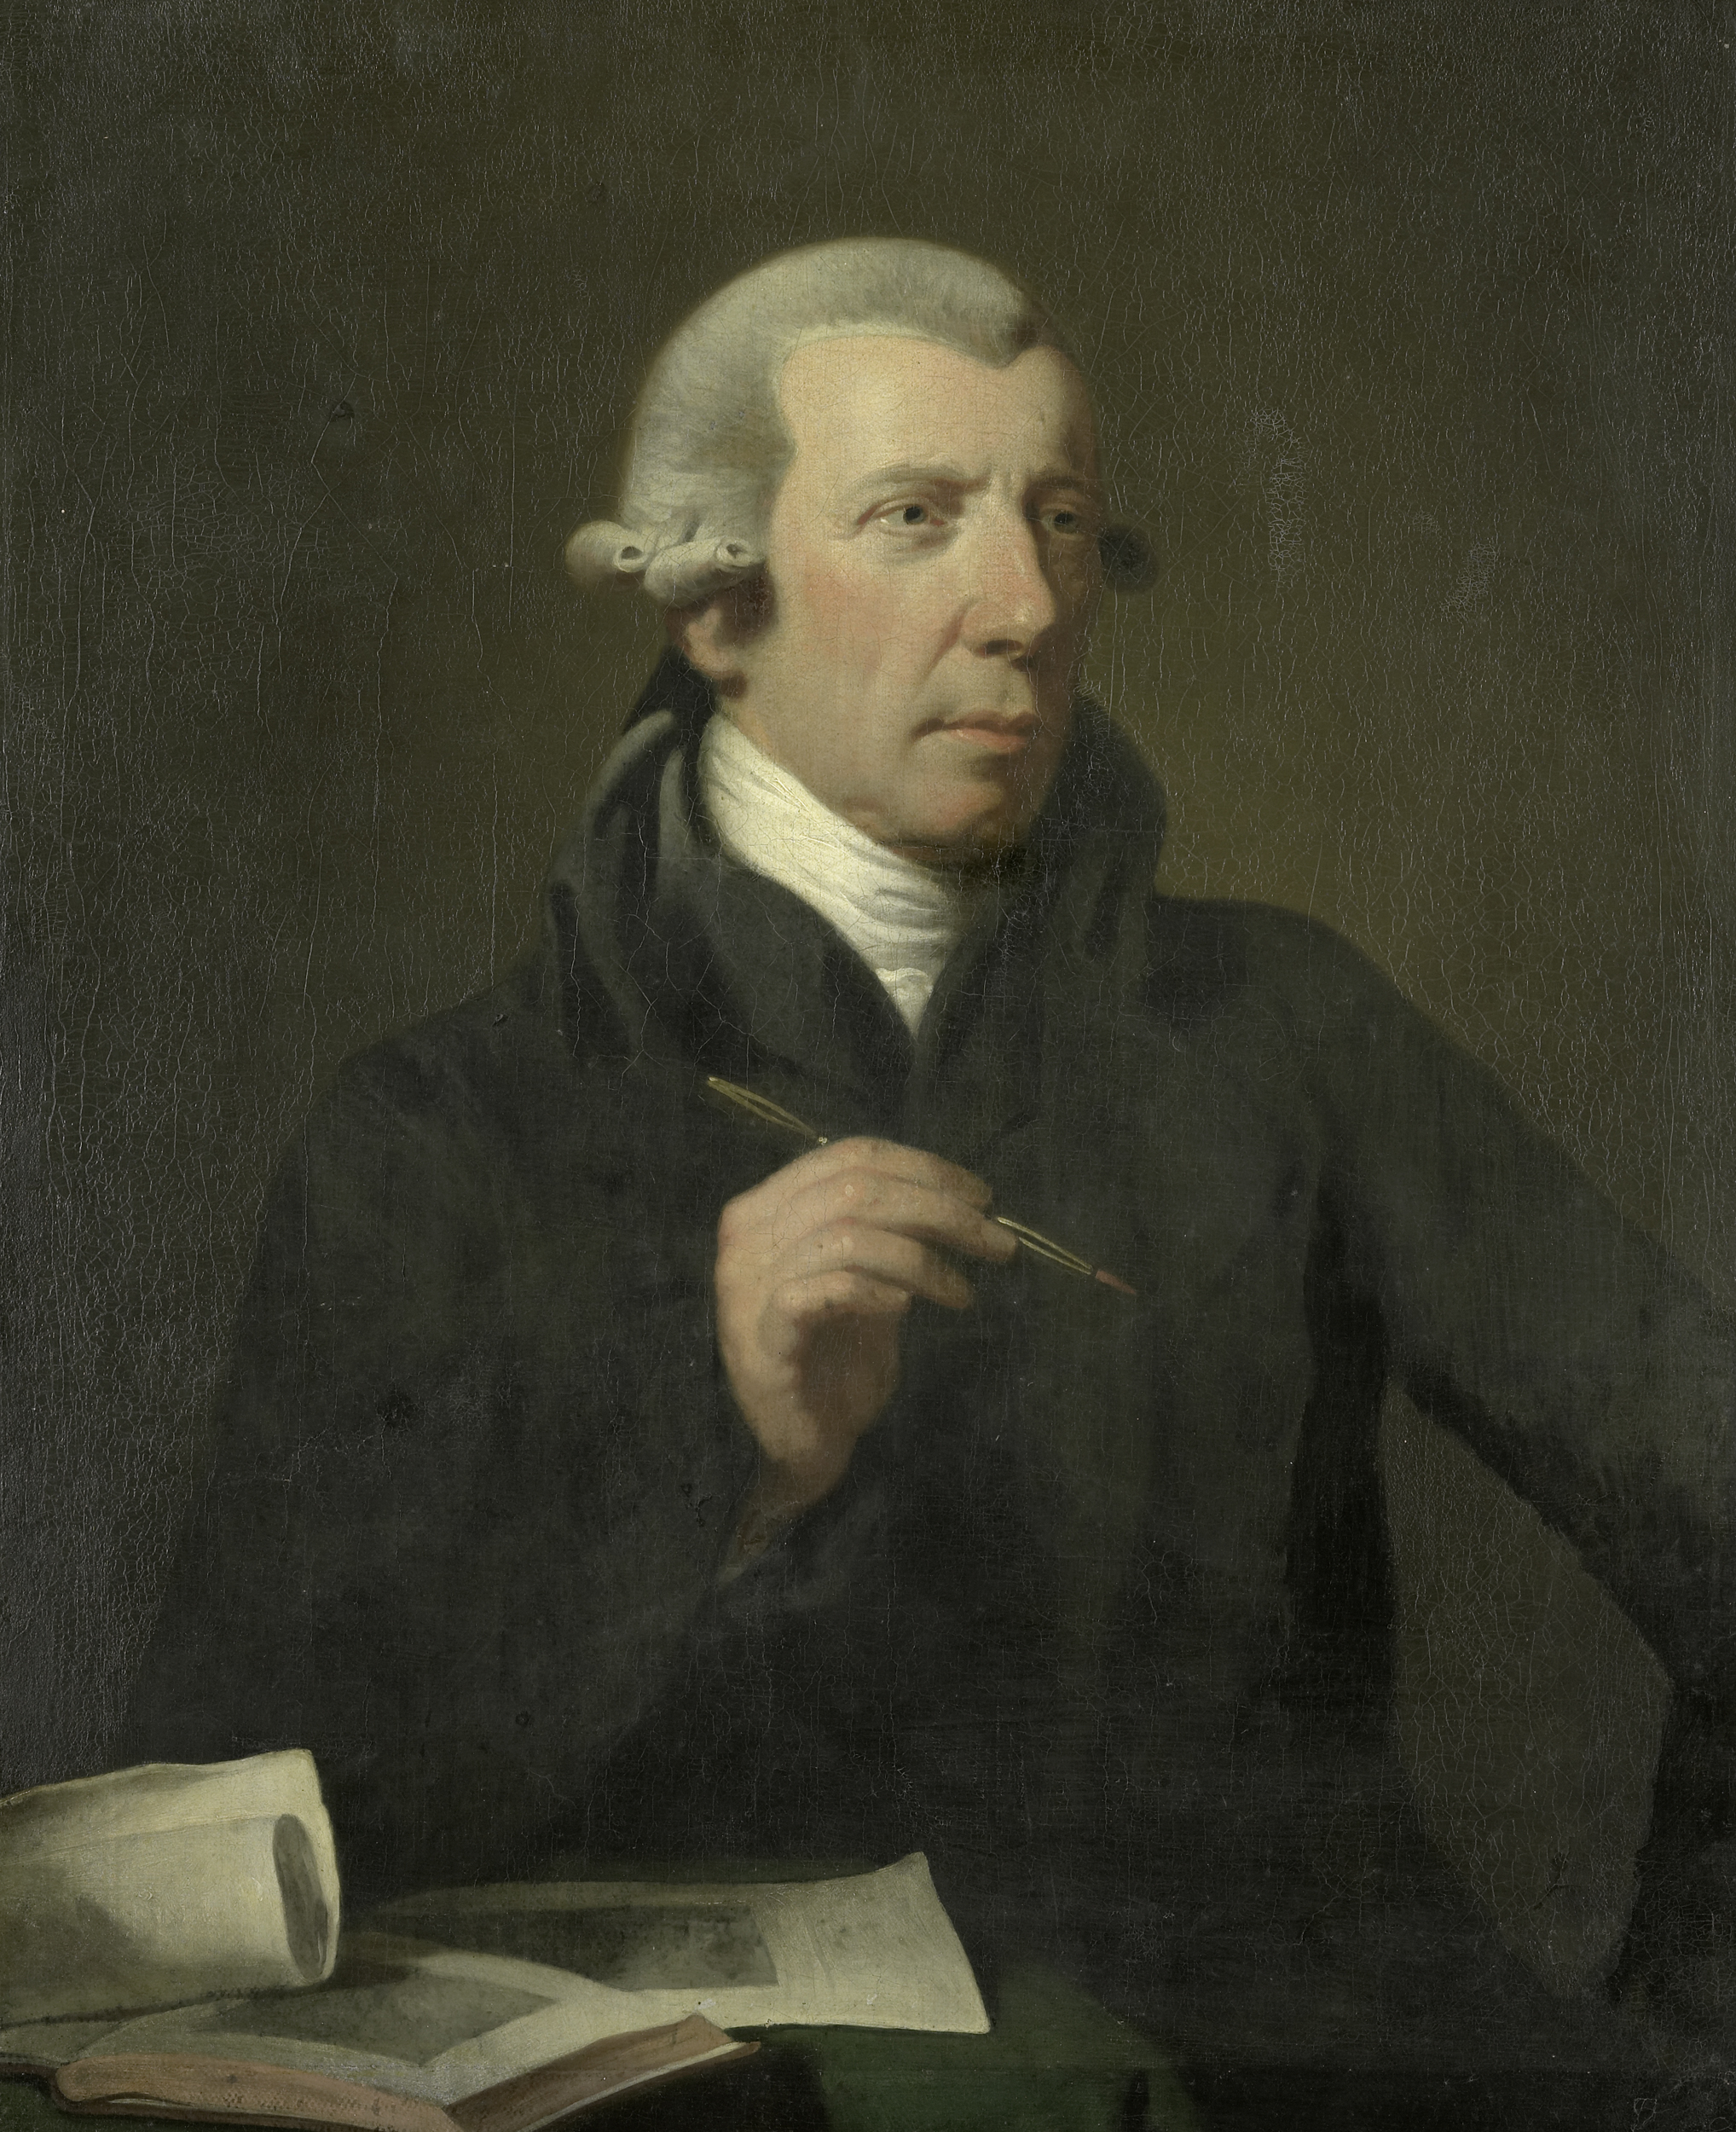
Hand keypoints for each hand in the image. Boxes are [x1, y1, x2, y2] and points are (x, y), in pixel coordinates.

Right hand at [714, 1137, 1016, 1520]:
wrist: (805, 1445)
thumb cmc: (838, 1358)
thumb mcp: (871, 1280)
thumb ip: (893, 1232)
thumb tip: (960, 1195)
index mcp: (767, 1208)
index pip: (850, 1155)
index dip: (924, 1168)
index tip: (982, 1197)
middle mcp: (746, 1237)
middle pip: (856, 1190)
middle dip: (940, 1210)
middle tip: (997, 1243)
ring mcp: (747, 1288)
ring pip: (848, 1236)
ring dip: (923, 1260)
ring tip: (962, 1292)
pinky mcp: (761, 1340)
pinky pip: (827, 1293)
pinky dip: (877, 1293)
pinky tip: (906, 1309)